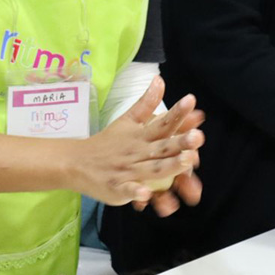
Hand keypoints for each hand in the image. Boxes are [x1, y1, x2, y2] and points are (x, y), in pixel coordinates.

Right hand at [70, 77, 203, 205]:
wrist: (76, 162)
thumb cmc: (106, 143)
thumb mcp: (126, 120)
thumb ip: (146, 103)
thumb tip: (159, 79)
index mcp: (141, 136)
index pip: (162, 122)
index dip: (177, 113)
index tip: (191, 101)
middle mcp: (138, 152)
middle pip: (162, 147)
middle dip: (180, 142)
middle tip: (198, 137)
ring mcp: (128, 170)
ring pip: (152, 169)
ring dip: (169, 165)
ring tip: (187, 161)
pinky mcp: (117, 187)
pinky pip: (128, 190)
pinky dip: (136, 192)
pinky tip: (145, 194)